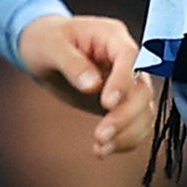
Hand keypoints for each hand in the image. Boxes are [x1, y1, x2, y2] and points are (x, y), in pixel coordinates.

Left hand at [12, 11, 154, 163]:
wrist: (42, 47)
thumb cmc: (46, 39)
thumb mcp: (50, 45)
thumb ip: (72, 63)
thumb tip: (92, 85)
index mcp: (112, 36)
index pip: (130, 58)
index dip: (123, 82)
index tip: (106, 104)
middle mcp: (126, 60)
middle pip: (142, 89)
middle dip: (125, 116)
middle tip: (101, 135)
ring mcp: (125, 82)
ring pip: (143, 110)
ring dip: (128, 133)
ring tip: (101, 147)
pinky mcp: (120, 103)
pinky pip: (134, 124)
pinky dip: (124, 140)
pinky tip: (103, 149)